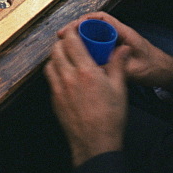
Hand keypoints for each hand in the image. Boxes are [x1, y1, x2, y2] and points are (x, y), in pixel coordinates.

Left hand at [44, 17, 128, 165]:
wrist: (95, 143)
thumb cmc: (110, 117)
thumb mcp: (119, 89)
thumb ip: (118, 65)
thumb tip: (122, 49)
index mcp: (86, 71)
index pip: (71, 41)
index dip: (71, 31)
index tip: (75, 30)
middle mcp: (68, 77)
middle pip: (56, 49)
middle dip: (63, 43)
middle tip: (72, 44)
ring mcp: (58, 88)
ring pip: (50, 63)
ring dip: (56, 57)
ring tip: (67, 59)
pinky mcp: (54, 99)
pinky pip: (50, 78)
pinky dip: (54, 71)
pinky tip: (65, 76)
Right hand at [58, 13, 172, 91]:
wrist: (165, 72)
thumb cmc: (154, 68)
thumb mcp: (135, 70)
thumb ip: (118, 67)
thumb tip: (97, 68)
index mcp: (124, 33)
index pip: (101, 18)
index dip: (84, 20)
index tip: (71, 28)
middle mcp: (118, 34)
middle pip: (92, 24)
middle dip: (76, 28)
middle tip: (61, 36)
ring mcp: (115, 41)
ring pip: (93, 34)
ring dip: (79, 37)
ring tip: (63, 45)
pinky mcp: (114, 49)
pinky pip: (96, 44)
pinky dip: (85, 46)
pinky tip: (76, 55)